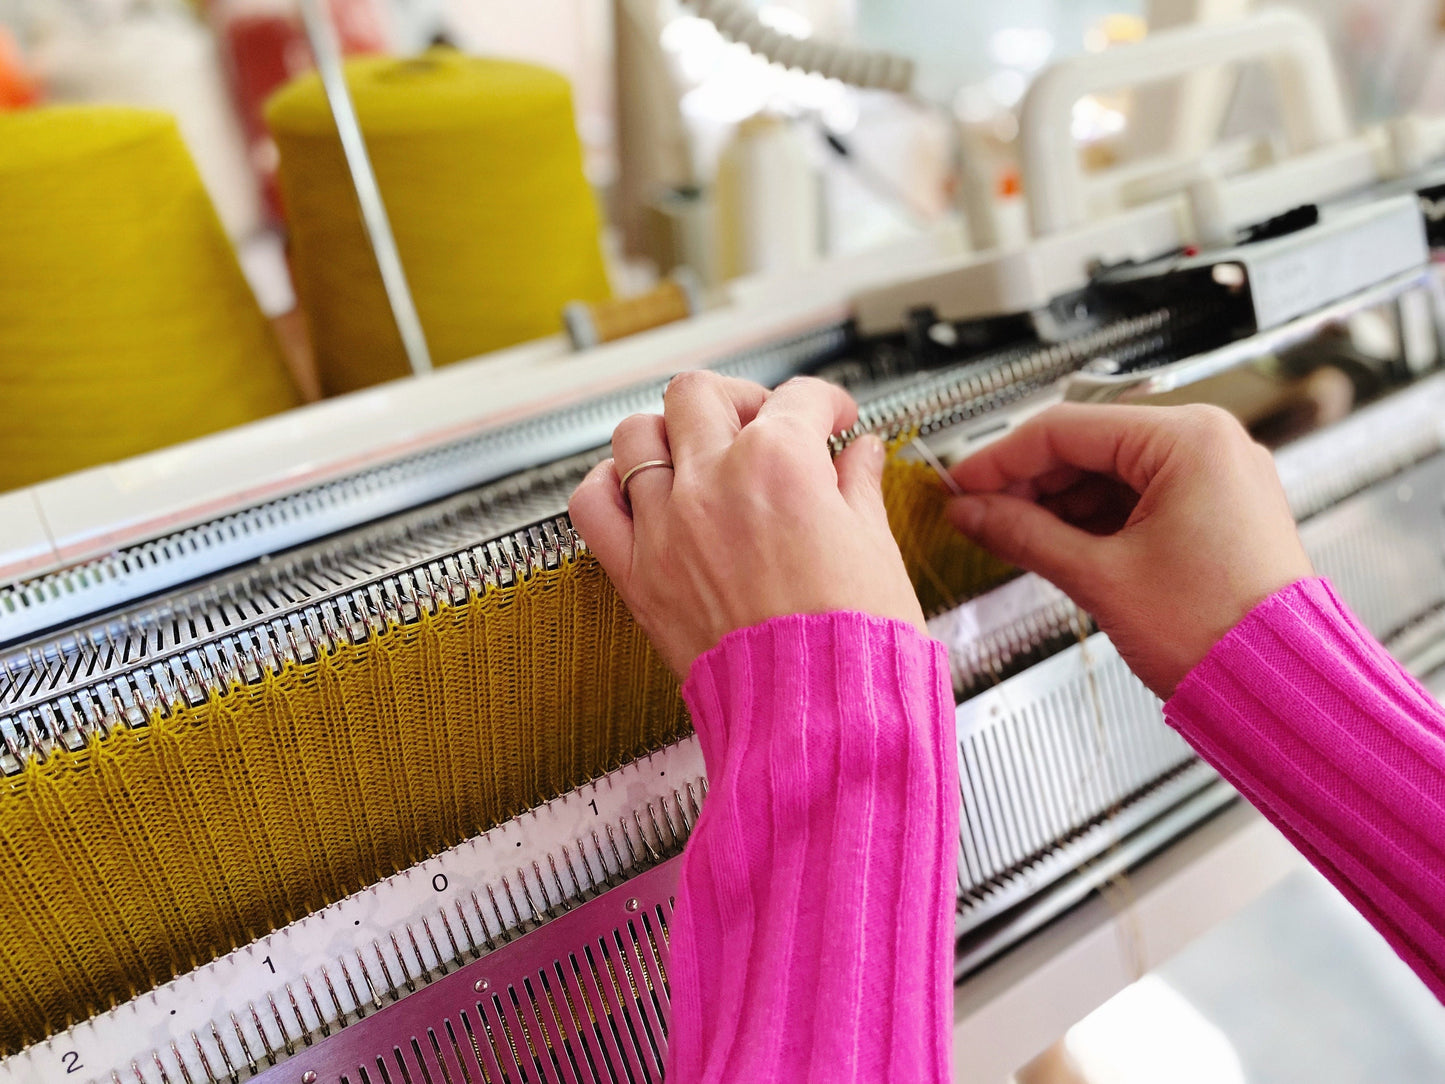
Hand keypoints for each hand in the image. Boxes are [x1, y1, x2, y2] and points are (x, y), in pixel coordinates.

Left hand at [569, 371, 925, 677]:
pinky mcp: (639, 573)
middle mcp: (714, 482)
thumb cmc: (852, 644)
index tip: (833, 423)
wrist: (817, 717)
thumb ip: (859, 487)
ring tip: (699, 454)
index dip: (827, 405)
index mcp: (780, 464)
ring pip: (637, 435)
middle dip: (740, 400)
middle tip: (764, 425)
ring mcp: (667, 525)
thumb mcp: (877, 548)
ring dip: (669, 434)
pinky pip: (592, 504)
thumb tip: (860, 457)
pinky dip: (607, 487)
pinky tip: (638, 491)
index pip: (800, 399)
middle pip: (702, 394)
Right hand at [946, 403, 1312, 698]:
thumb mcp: (1099, 576)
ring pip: (1110, 473)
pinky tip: (1056, 544)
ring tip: (1013, 536)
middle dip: (1029, 484)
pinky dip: (1093, 519)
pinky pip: (1138, 497)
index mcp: (1190, 440)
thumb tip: (973, 512)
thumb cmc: (1219, 632)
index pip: (1066, 428)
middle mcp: (1211, 445)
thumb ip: (1022, 533)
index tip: (963, 484)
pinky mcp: (1216, 511)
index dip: (1001, 459)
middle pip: (1088, 445)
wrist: (1280, 687)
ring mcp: (1217, 478)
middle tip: (980, 513)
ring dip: (1058, 503)